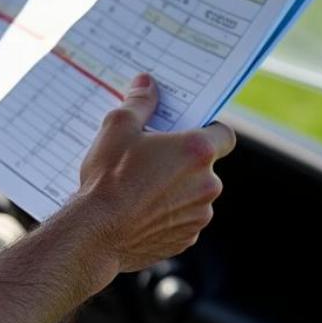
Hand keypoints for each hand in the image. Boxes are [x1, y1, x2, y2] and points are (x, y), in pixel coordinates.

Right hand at [77, 74, 233, 272]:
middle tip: (151, 155)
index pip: (224, 135)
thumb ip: (140, 102)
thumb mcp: (118, 126)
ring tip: (140, 185)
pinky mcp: (186, 239)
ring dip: (176, 187)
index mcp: (196, 152)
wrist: (97, 232)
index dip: (209, 129)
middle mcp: (207, 185)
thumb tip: (147, 84)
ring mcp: (198, 215)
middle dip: (183, 160)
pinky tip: (140, 209)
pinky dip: (168, 212)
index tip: (188, 130)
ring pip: (194, 193)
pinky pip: (183, 218)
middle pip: (205, 165)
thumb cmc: (109, 177)